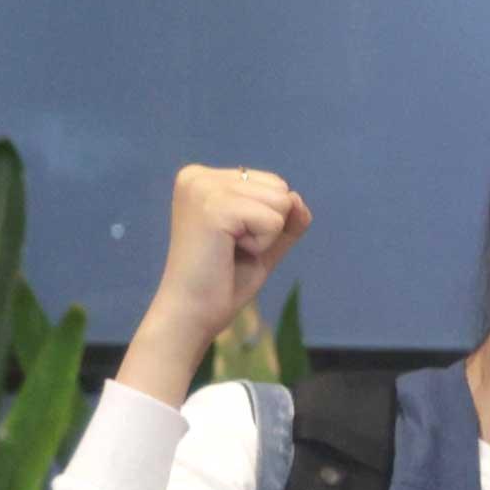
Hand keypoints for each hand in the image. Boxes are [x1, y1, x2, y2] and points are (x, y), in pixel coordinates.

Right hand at [132, 165, 310, 384]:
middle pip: (279, 188)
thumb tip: (297, 197)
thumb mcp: (264, 242)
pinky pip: (274, 221)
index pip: (272, 183)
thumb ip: (286, 218)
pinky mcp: (215, 207)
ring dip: (265, 237)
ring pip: (281, 201)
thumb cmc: (222, 282)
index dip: (265, 222)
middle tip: (231, 249)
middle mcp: (198, 175)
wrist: (192, 314)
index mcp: (203, 177)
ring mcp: (204, 188)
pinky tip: (228, 255)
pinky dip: (262, 246)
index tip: (230, 243)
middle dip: (268, 227)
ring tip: (229, 251)